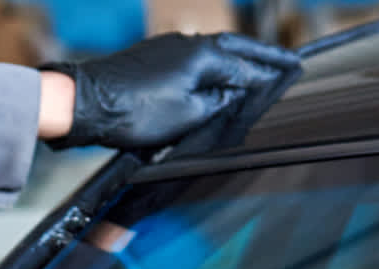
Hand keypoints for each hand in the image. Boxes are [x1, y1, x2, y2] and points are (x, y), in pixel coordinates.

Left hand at [40, 33, 300, 152]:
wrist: (85, 103)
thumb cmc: (133, 112)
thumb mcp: (187, 116)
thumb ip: (218, 102)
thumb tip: (234, 92)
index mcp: (204, 56)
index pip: (248, 66)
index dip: (271, 73)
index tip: (293, 71)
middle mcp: (189, 43)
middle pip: (234, 50)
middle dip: (260, 59)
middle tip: (284, 63)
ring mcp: (168, 47)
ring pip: (212, 53)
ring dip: (233, 62)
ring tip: (252, 74)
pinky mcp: (150, 56)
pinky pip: (191, 60)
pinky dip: (208, 68)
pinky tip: (211, 79)